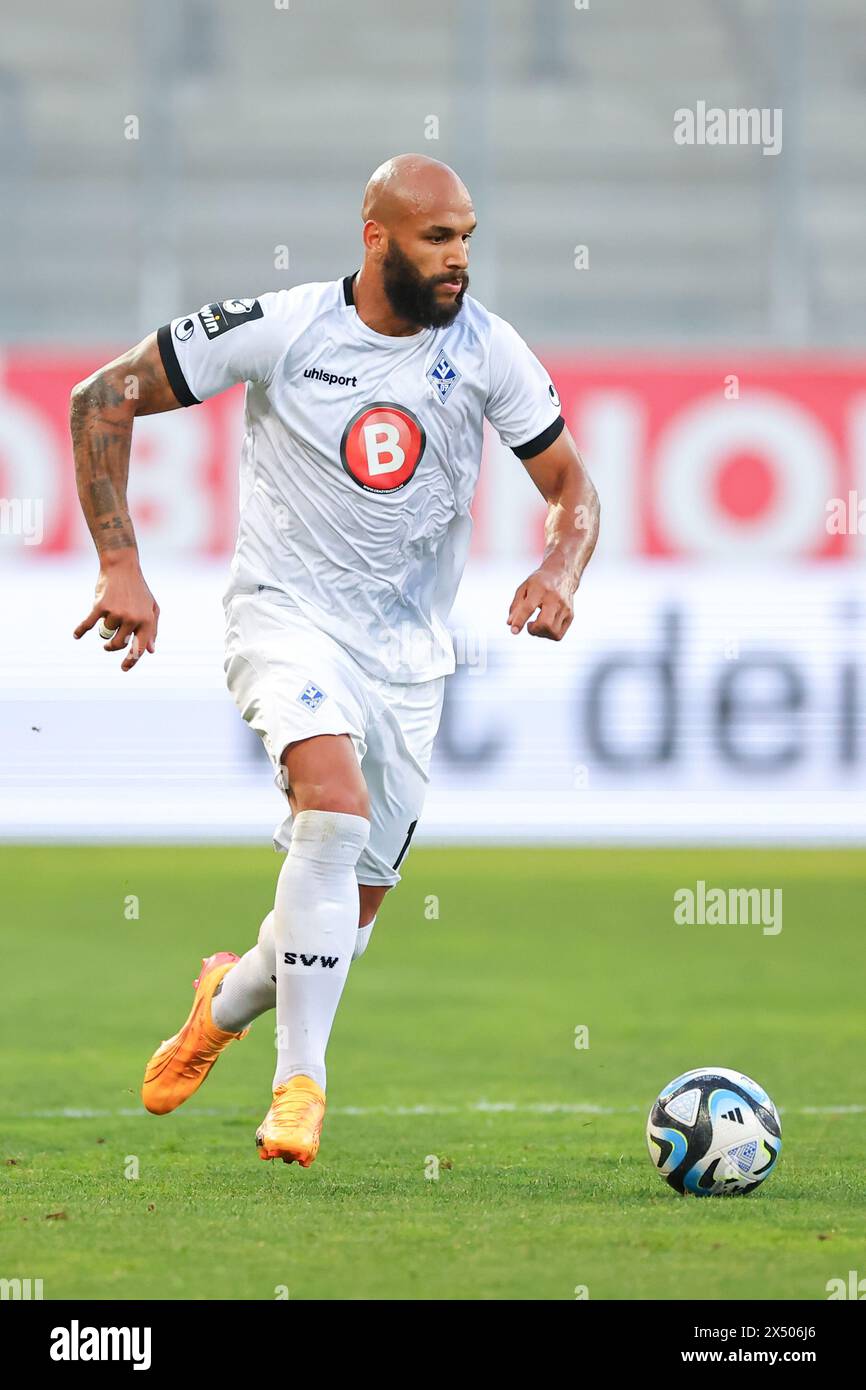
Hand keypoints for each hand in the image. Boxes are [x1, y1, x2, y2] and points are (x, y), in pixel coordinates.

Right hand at [73, 555, 159, 671]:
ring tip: (108, 614)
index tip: (124, 668)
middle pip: (119, 644)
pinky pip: (89, 624)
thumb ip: (152, 629)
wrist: (122, 566)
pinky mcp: (101, 606)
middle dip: (112, 647)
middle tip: (108, 646)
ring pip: (105, 632)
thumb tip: (150, 651)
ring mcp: (117, 612)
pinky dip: (81, 630)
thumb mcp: (152, 608)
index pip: (138, 648)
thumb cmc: (138, 589)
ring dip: (104, 626)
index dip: (131, 661)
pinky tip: (77, 635)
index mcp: (147, 621)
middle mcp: (133, 618)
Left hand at [507, 567, 573, 640]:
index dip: (520, 621)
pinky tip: (545, 626)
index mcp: (540, 589)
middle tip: (529, 625)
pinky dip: (548, 635)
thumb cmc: (540, 582)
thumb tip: (510, 623)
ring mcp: (565, 608)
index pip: (529, 607)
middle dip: (533, 630)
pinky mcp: (570, 615)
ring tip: (537, 625)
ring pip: (553, 632)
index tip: (514, 631)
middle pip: (545, 623)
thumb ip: (515, 606)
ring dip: (540, 634)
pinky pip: (558, 634)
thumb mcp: (524, 588)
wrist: (562, 575)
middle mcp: (554, 598)